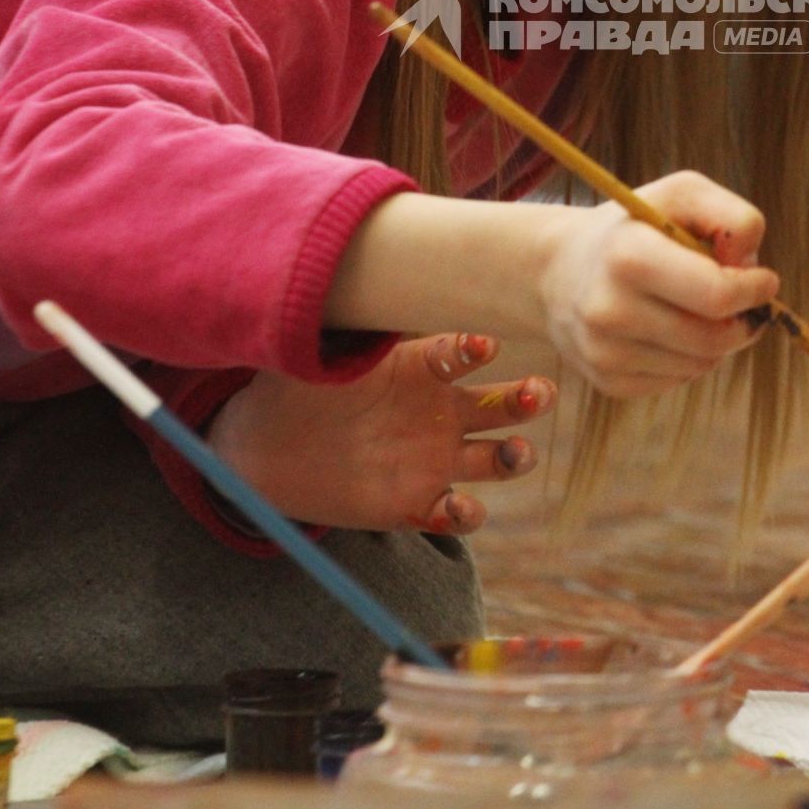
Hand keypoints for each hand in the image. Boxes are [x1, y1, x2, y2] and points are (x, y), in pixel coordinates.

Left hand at [206, 331, 554, 532]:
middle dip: (524, 398)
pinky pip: (455, 513)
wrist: (270, 450)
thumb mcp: (305, 360)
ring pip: (493, 458)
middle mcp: (437, 412)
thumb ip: (324, 337)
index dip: (472, 349)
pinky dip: (465, 514)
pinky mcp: (415, 504)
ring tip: (518, 453)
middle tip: (538, 393)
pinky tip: (461, 507)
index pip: (457, 354)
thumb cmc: (292, 391)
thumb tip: (325, 294)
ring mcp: (433, 459)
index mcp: (417, 369)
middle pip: (498, 404)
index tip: (482, 346)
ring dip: (514, 456)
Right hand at [536, 169, 779, 398]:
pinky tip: (670, 330)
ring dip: (717, 340)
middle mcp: (610, 310)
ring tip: (698, 309)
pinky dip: (689, 358)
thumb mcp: (682, 195)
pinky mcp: (607, 382)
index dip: (753, 290)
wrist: (560, 268)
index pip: (716, 295)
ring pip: (701, 364)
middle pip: (714, 339)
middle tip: (743, 301)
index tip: (764, 279)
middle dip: (742, 320)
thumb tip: (750, 264)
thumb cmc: (636, 226)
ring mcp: (605, 352)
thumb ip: (731, 216)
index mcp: (628, 256)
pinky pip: (678, 381)